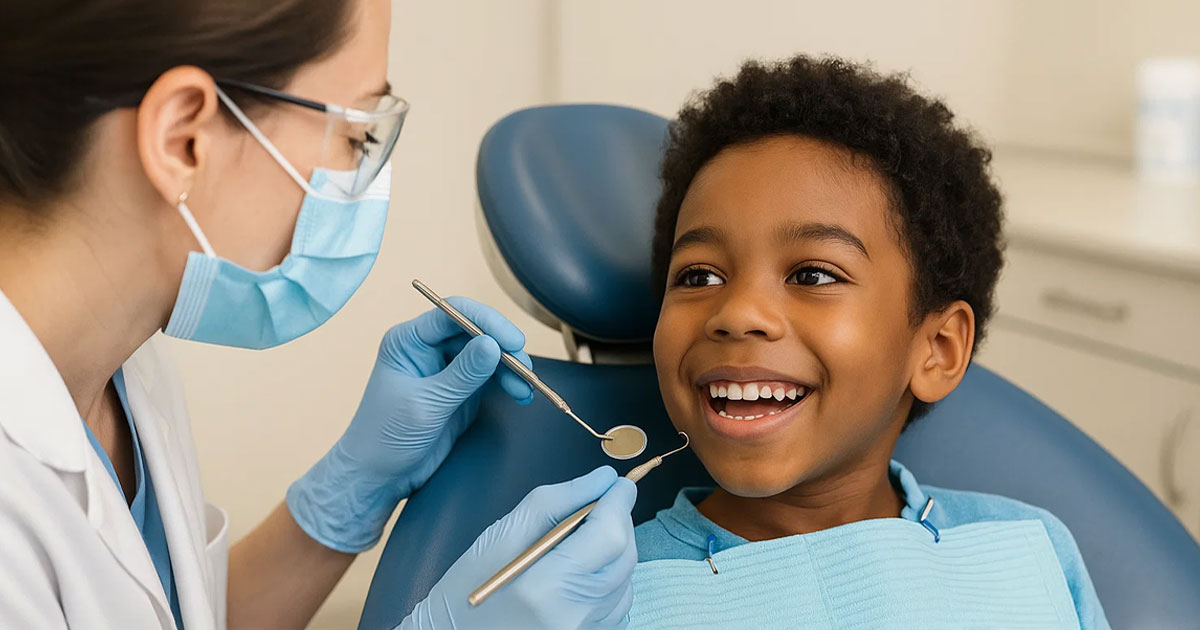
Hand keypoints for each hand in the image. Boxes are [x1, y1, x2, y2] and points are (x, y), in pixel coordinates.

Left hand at [287, 298, 534, 551]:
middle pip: (475, 331)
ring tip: (526, 386)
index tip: (514, 341)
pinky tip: (521, 394)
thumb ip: (462, 374)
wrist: (378, 477)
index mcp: (409, 340)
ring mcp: (445, 368)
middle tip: (525, 368)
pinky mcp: (460, 390)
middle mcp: (427, 347)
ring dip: (509, 367)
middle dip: (503, 347)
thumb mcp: (426, 405)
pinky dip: (507, 382)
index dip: (487, 322)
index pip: (453, 313)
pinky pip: (489, 376)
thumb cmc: (386, 438)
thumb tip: (494, 344)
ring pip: (487, 353)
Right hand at [401, 467, 638, 629]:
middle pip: (623, 556)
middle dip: (618, 522)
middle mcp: (573, 615)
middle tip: (601, 504)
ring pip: (626, 579)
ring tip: (586, 540)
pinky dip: (611, 581)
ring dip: (616, 551)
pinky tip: (585, 571)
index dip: (619, 502)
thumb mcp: (502, 534)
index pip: (608, 534)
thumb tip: (601, 480)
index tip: (619, 484)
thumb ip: (556, 502)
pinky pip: (617, 604)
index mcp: (546, 586)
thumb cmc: (468, 589)